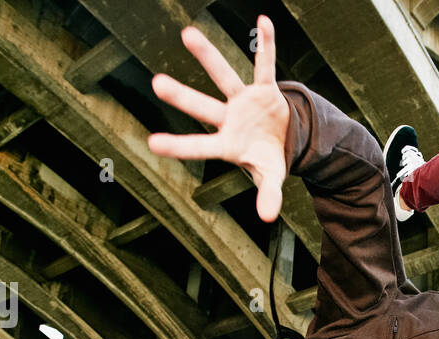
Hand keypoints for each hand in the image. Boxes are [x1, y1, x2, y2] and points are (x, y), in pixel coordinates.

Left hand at [147, 14, 288, 222]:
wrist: (286, 140)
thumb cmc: (268, 159)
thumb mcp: (271, 179)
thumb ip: (269, 195)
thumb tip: (268, 217)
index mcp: (227, 144)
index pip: (199, 145)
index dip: (179, 145)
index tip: (152, 143)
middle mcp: (229, 118)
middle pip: (203, 107)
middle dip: (183, 97)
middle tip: (156, 83)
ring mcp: (244, 101)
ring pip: (224, 76)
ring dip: (207, 57)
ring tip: (188, 34)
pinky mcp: (264, 88)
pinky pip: (266, 64)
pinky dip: (267, 44)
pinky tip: (263, 21)